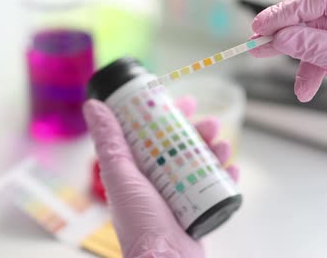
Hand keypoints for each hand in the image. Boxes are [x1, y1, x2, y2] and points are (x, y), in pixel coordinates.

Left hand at [83, 96, 237, 257]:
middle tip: (211, 123)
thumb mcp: (121, 176)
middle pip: (183, 146)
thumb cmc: (139, 224)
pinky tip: (233, 169)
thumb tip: (93, 106)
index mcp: (138, 172)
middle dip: (199, 131)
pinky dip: (226, 178)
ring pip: (203, 164)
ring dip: (217, 150)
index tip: (184, 102)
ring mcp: (180, 197)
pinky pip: (217, 189)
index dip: (170, 115)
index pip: (155, 135)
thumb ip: (109, 141)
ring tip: (225, 145)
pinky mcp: (198, 212)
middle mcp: (159, 182)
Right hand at [251, 0, 326, 155]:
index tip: (263, 26)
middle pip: (317, 19)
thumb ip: (318, 46)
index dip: (288, 12)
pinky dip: (316, 71)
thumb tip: (283, 37)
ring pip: (320, 40)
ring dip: (303, 61)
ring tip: (291, 81)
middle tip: (259, 45)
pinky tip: (307, 88)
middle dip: (289, 35)